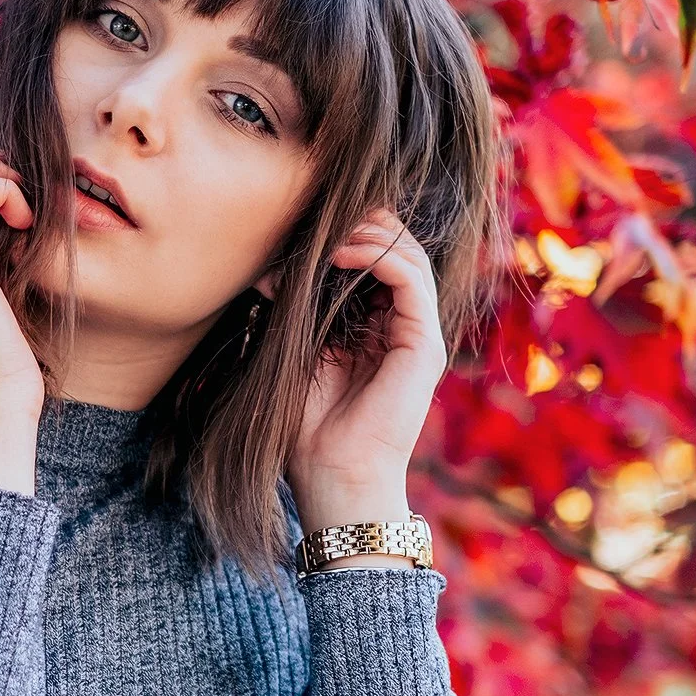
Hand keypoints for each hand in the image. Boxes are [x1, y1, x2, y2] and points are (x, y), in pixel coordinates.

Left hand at [285, 210, 445, 530]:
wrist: (333, 476)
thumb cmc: (310, 429)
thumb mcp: (298, 356)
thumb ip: (295, 314)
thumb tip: (270, 273)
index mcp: (376, 331)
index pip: (376, 264)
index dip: (348, 237)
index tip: (306, 229)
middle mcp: (403, 329)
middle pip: (399, 252)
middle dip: (363, 227)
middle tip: (323, 219)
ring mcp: (418, 336)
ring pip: (410, 258)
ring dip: (370, 236)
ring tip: (331, 235)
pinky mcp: (425, 345)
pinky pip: (412, 281)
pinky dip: (380, 257)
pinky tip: (342, 255)